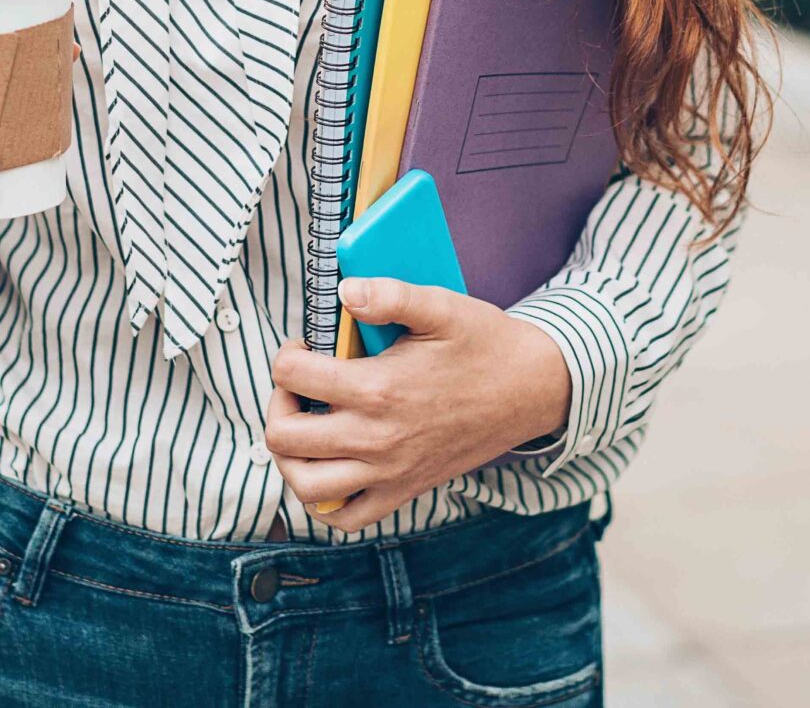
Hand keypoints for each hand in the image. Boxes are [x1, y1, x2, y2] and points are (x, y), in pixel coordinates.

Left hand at [264, 278, 569, 532]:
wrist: (531, 390)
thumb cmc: (485, 344)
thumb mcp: (441, 306)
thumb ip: (390, 294)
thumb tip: (344, 290)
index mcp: (379, 389)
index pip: (294, 376)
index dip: (287, 355)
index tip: (303, 346)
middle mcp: (377, 439)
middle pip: (285, 437)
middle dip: (278, 404)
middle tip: (296, 386)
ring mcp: (389, 473)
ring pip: (306, 487)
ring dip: (290, 457)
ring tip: (304, 427)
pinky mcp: (404, 491)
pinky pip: (346, 518)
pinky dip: (324, 501)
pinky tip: (328, 467)